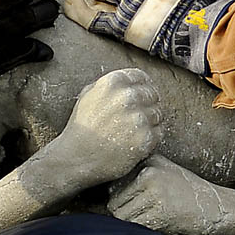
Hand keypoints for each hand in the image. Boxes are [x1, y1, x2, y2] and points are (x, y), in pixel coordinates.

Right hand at [54, 68, 162, 186]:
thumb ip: (109, 84)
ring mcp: (139, 118)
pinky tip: (137, 141)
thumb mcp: (88, 95)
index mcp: (114, 82)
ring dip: (150, 122)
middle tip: (137, 117)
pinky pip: (159, 132)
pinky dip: (152, 137)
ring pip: (158, 114)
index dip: (144, 86)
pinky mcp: (146, 138)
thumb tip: (129, 81)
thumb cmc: (80, 128)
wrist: (75, 157)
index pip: (142, 77)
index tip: (144, 94)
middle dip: (148, 104)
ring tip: (134, 132)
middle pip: (153, 95)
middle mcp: (129, 97)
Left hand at [108, 154, 230, 234]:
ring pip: (121, 217)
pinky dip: (143, 232)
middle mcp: (148, 173)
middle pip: (114, 203)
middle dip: (123, 214)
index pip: (113, 185)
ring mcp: (154, 192)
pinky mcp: (160, 211)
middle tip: (143, 217)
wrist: (220, 207)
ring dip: (132, 225)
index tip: (123, 207)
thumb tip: (105, 185)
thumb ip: (139, 172)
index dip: (117, 200)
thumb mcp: (165, 171)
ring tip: (152, 221)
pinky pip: (136, 227)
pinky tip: (160, 226)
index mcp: (147, 162)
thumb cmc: (188, 192)